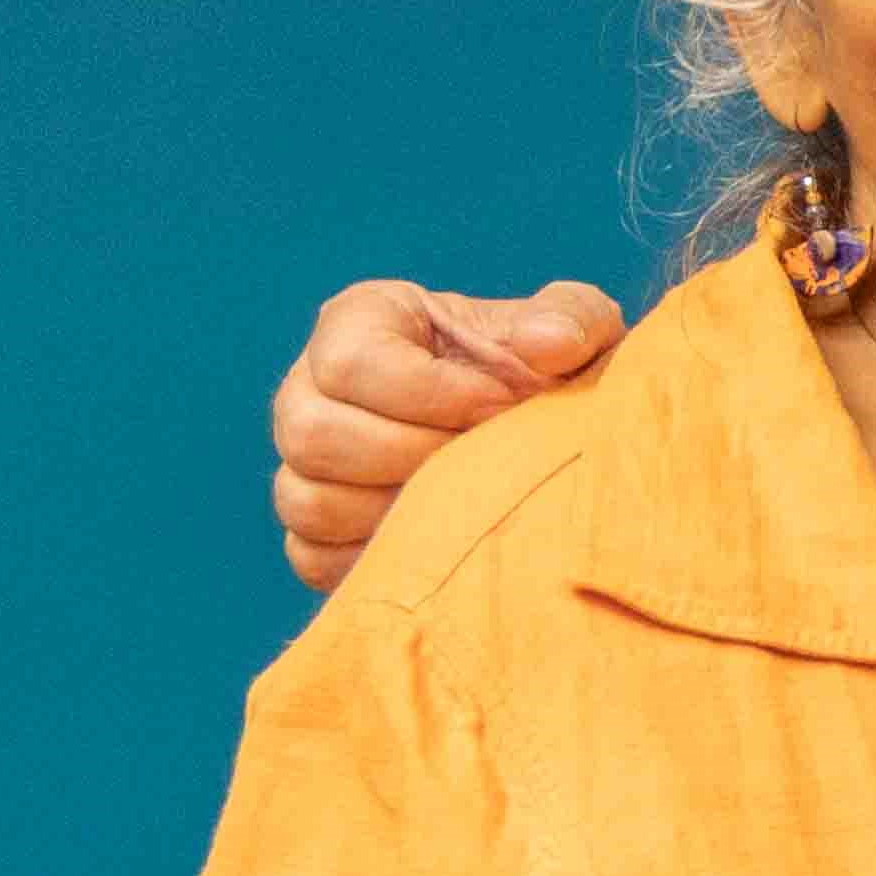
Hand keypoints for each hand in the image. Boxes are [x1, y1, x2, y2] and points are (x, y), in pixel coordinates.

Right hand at [272, 279, 621, 590]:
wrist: (539, 435)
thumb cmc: (544, 368)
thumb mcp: (573, 328)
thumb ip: (569, 319)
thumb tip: (549, 344)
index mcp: (357, 324)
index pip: (350, 362)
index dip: (430, 394)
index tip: (501, 405)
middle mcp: (309, 392)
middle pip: (314, 435)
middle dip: (414, 456)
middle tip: (488, 460)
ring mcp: (302, 466)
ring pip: (308, 502)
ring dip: (398, 509)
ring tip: (471, 496)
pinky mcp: (310, 532)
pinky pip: (314, 556)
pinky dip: (379, 555)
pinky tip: (443, 537)